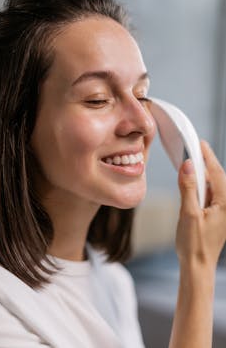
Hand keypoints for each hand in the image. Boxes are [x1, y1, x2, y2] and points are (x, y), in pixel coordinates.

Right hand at [176, 140, 225, 269]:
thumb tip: (188, 166)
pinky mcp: (216, 215)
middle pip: (218, 178)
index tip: (200, 143)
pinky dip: (202, 186)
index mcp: (225, 204)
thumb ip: (188, 188)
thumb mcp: (189, 213)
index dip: (208, 157)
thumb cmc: (194, 243)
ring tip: (193, 162)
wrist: (197, 265)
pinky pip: (210, 195)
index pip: (217, 174)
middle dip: (207, 163)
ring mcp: (222, 211)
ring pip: (214, 186)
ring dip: (204, 174)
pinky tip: (193, 183)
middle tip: (196, 148)